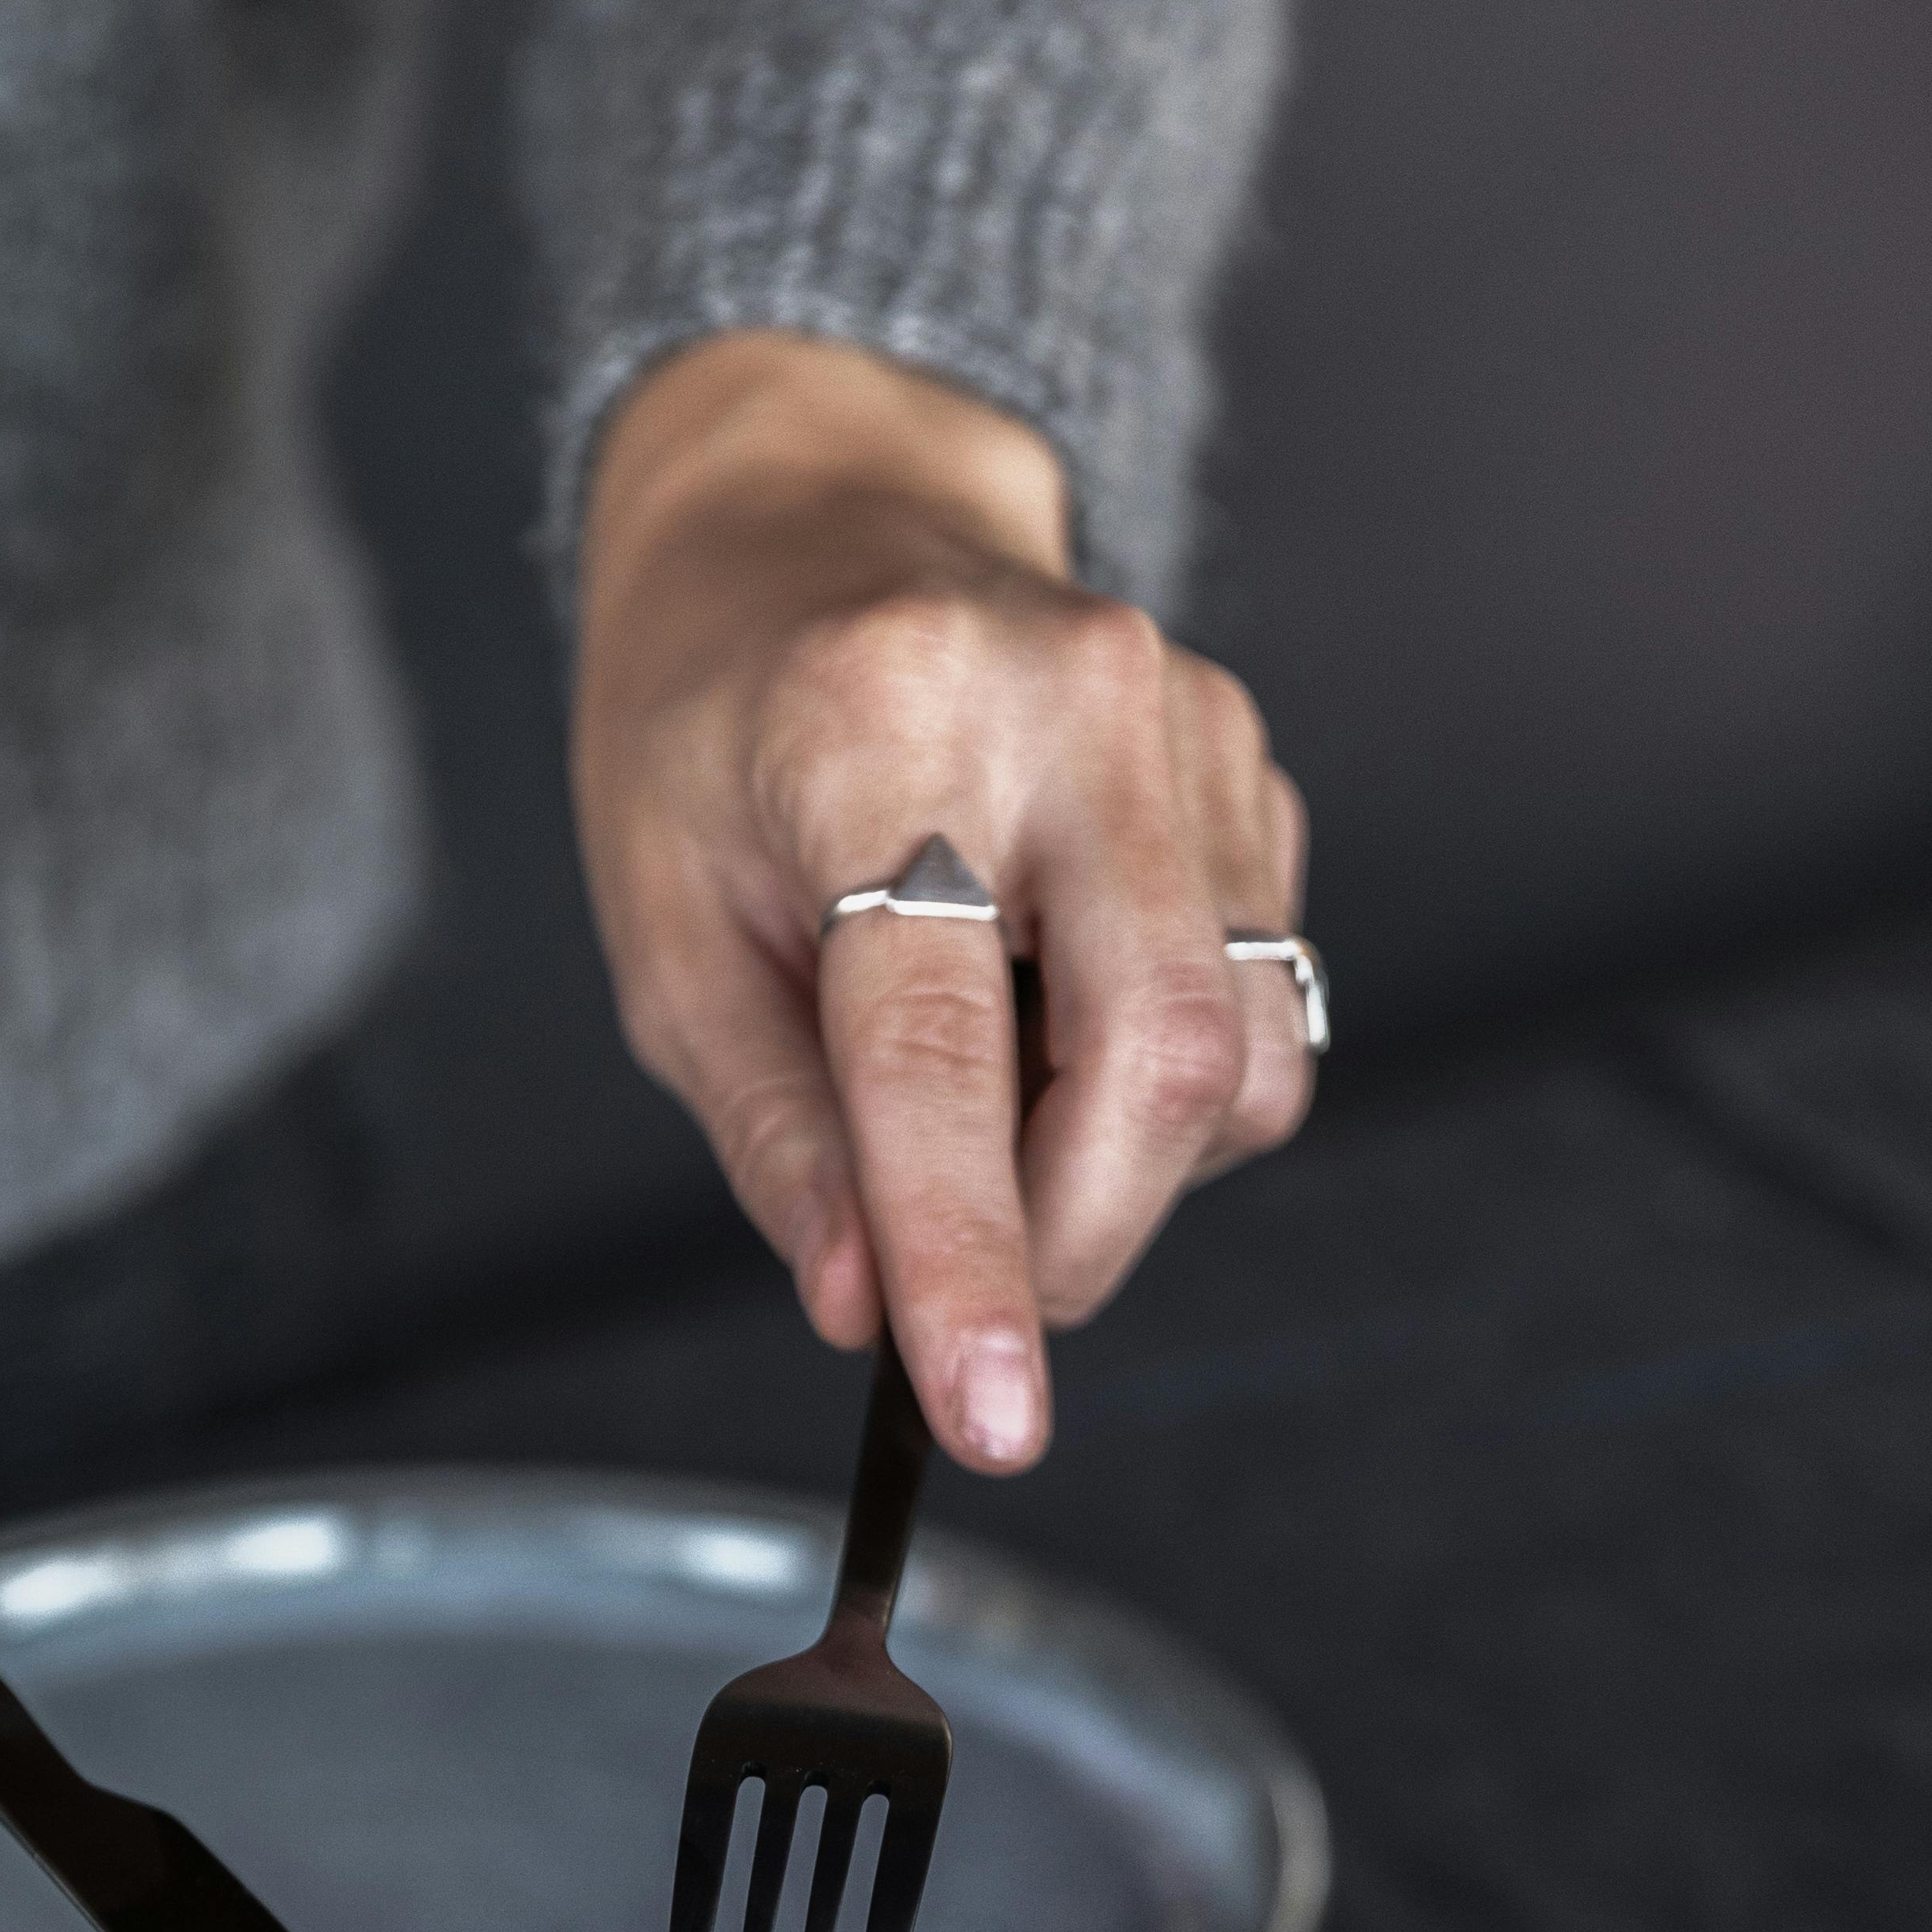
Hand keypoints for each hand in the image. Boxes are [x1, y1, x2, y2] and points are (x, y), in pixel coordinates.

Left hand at [571, 333, 1312, 1473]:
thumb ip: (777, 1133)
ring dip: (1124, 1166)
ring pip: (1239, 1057)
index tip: (989, 1417)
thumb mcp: (668, 934)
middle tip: (979, 1304)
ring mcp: (1190, 724)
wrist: (815, 514)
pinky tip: (1054, 1008)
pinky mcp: (1253, 769)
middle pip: (1159, 1063)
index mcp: (880, 725)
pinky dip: (1162, 1079)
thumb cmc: (717, 730)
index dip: (971, 1257)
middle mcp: (1069, 703)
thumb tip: (868, 1307)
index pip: (943, 1050)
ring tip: (993, 1108)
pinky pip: (1263, 1004)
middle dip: (1078, 1242)